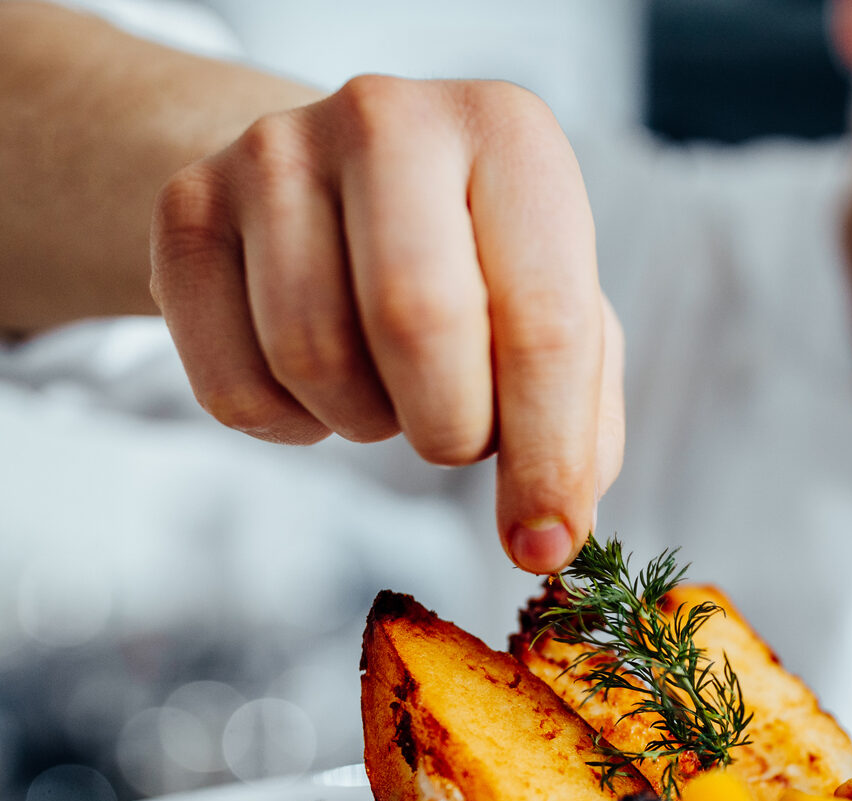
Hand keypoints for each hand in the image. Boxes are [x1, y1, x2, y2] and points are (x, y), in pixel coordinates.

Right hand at [150, 76, 622, 572]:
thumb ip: (581, 422)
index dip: (547, 457)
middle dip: (449, 428)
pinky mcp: (185, 211)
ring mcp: (272, 154)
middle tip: (457, 434)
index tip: (542, 544)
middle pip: (417, 327)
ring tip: (388, 384)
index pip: (543, 321)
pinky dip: (288, 425)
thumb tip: (554, 533)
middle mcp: (389, 120)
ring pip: (314, 358)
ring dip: (366, 421)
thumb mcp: (555, 317)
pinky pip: (233, 387)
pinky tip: (316, 381)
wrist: (331, 190)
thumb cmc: (471, 267)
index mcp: (511, 137)